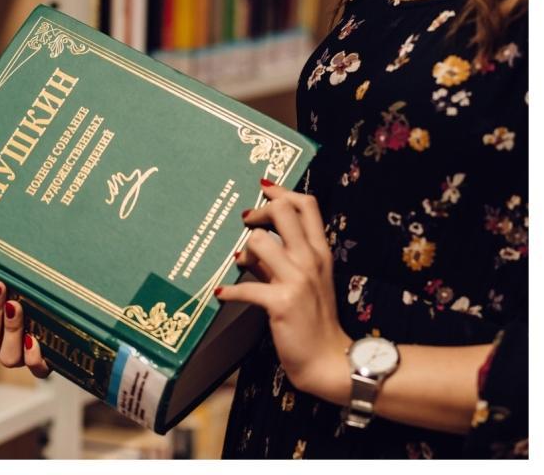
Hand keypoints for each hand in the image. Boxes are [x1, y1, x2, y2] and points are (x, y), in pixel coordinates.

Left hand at [215, 181, 350, 403]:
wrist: (327, 359)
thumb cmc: (314, 319)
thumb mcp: (304, 282)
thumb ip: (281, 260)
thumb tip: (251, 246)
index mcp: (319, 252)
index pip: (307, 205)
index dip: (282, 192)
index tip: (264, 191)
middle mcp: (310, 260)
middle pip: (284, 212)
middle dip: (259, 212)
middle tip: (247, 222)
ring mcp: (297, 280)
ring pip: (259, 243)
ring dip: (243, 253)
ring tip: (240, 266)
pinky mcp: (281, 302)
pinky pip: (246, 287)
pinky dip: (229, 291)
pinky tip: (221, 295)